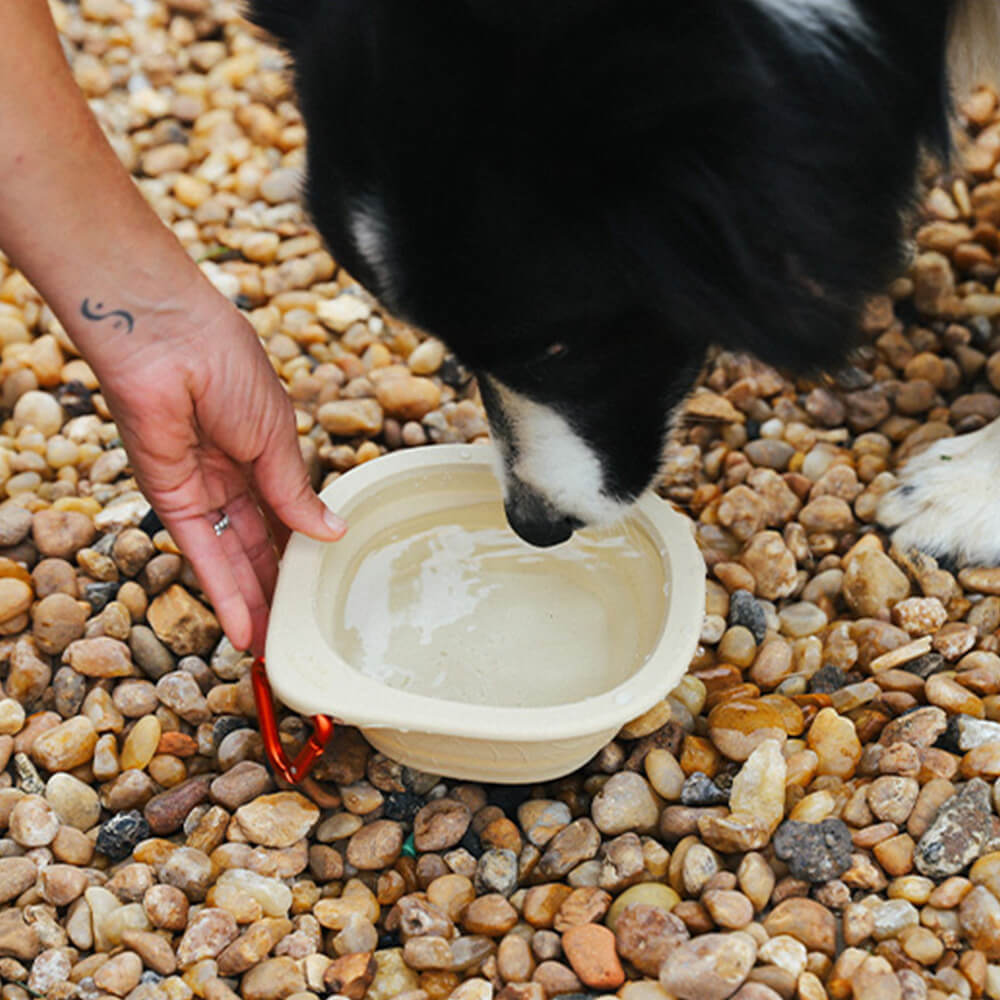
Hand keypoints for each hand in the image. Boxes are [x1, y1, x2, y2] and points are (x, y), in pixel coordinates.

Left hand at [96, 292, 345, 655]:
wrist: (167, 336)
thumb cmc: (228, 365)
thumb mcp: (278, 437)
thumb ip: (296, 492)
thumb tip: (333, 532)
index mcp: (264, 452)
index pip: (285, 515)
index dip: (301, 553)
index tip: (318, 587)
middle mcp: (230, 476)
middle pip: (256, 544)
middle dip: (274, 588)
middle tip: (292, 630)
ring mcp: (199, 490)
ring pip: (230, 557)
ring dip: (250, 601)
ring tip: (270, 643)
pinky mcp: (170, 500)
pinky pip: (201, 554)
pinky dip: (222, 590)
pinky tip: (245, 623)